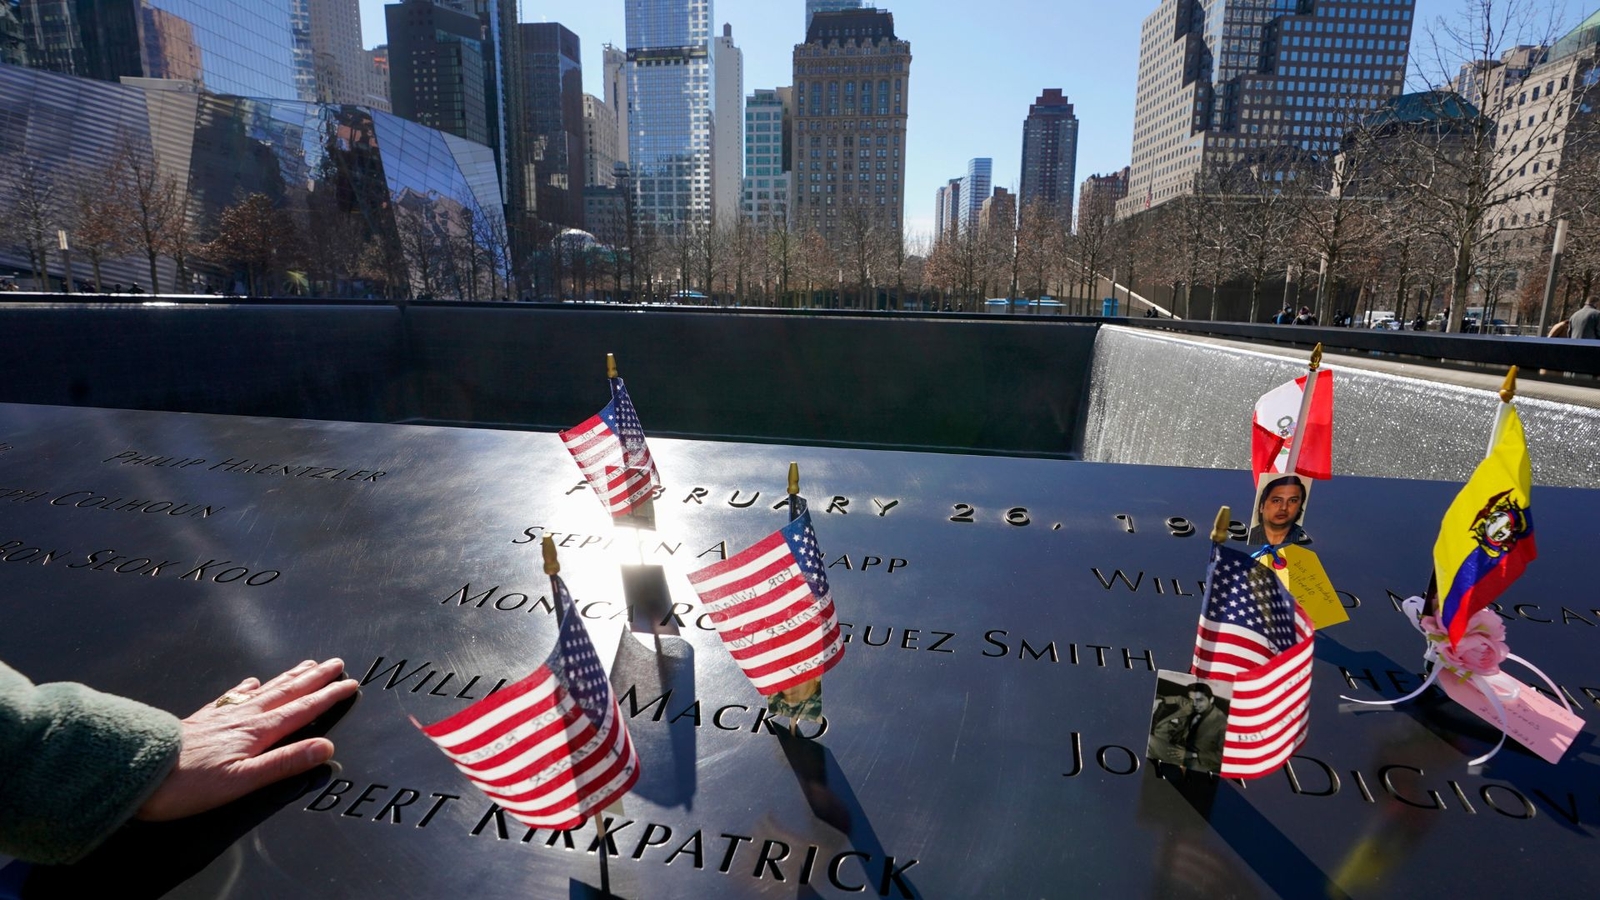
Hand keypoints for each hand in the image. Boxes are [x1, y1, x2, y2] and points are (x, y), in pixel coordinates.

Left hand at [136, 658, 359, 821]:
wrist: (136, 770)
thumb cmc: (187, 785)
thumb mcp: (243, 781)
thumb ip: (285, 763)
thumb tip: (325, 749)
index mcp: (257, 732)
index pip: (302, 710)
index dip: (328, 697)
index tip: (349, 684)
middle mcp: (243, 717)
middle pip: (287, 692)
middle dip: (314, 678)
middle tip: (335, 663)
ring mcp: (222, 715)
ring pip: (265, 689)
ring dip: (289, 677)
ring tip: (306, 664)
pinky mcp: (203, 719)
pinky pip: (233, 695)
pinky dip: (247, 686)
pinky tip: (251, 682)